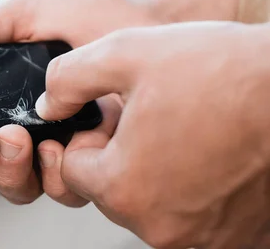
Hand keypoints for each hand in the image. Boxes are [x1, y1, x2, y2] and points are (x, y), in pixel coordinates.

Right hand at [0, 0, 159, 204]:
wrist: (154, 25)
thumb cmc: (92, 15)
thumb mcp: (28, 12)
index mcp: (4, 100)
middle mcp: (27, 131)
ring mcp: (60, 151)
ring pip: (16, 187)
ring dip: (5, 169)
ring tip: (13, 136)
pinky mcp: (95, 164)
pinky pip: (63, 189)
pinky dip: (52, 174)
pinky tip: (56, 147)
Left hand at [37, 21, 269, 247]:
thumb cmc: (223, 70)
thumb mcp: (127, 53)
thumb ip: (68, 79)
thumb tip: (48, 106)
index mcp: (125, 187)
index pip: (73, 170)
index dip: (89, 136)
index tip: (116, 114)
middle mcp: (160, 226)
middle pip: (110, 190)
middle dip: (120, 155)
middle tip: (154, 117)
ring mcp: (202, 237)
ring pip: (149, 202)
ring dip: (156, 171)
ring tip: (186, 129)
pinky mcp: (235, 237)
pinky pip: (190, 214)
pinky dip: (192, 188)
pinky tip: (211, 153)